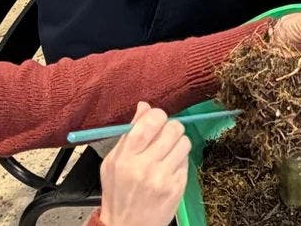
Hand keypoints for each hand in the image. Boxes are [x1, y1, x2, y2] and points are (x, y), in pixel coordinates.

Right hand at [98, 103, 189, 225]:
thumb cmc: (118, 193)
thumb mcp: (113, 162)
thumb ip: (129, 133)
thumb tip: (144, 106)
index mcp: (125, 157)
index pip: (151, 121)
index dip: (158, 115)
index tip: (156, 120)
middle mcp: (144, 166)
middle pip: (173, 128)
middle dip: (171, 129)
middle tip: (164, 137)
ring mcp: (163, 178)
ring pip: (185, 142)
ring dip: (178, 144)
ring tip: (167, 154)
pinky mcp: (177, 187)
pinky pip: (187, 161)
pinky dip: (180, 161)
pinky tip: (169, 170)